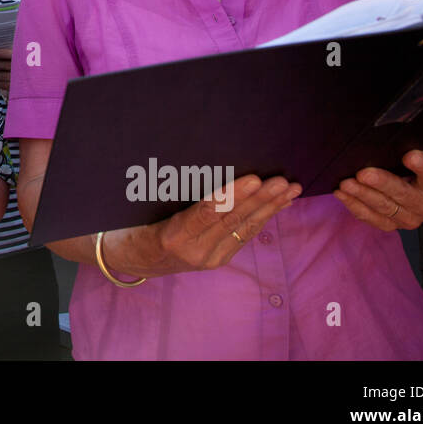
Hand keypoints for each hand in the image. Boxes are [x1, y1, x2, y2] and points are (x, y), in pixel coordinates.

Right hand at [126, 175, 300, 275]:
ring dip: (270, 207)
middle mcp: (194, 251)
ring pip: (244, 228)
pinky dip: (264, 217)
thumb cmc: (133, 224)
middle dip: (260, 199)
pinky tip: (280, 203)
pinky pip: (244, 235)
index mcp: (172, 236)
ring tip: (290, 189)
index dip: (231, 195)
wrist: (133, 259)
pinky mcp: (218, 260)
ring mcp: (209, 258)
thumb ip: (170, 193)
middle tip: (281, 180)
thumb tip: (202, 164)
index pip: (206, 213)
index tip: (253, 178)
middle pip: (232, 221)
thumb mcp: (143, 208)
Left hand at [334, 150, 422, 230]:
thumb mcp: (418, 160)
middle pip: (402, 194)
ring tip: (346, 184)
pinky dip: (354, 205)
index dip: (422, 166)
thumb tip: (391, 146)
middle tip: (362, 174)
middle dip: (381, 183)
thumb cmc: (415, 171)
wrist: (418, 193)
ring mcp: (409, 220)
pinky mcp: (392, 226)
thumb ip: (410, 154)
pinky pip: (371, 217)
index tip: (410, 156)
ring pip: (383, 208)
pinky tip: (342, 194)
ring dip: (362, 195)